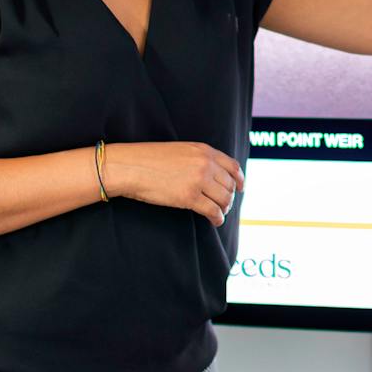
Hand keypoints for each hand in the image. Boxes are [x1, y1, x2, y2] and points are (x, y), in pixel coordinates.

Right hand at [101, 141, 245, 225]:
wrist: (130, 166)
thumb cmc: (148, 159)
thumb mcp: (180, 150)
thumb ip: (198, 159)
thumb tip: (210, 175)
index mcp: (203, 150)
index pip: (232, 166)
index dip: (239, 179)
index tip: (241, 187)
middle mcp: (205, 164)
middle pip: (229, 184)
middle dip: (229, 197)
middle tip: (225, 205)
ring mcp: (199, 180)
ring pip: (224, 199)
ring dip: (224, 208)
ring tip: (219, 213)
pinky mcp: (189, 197)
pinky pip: (213, 210)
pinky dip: (217, 218)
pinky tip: (215, 221)